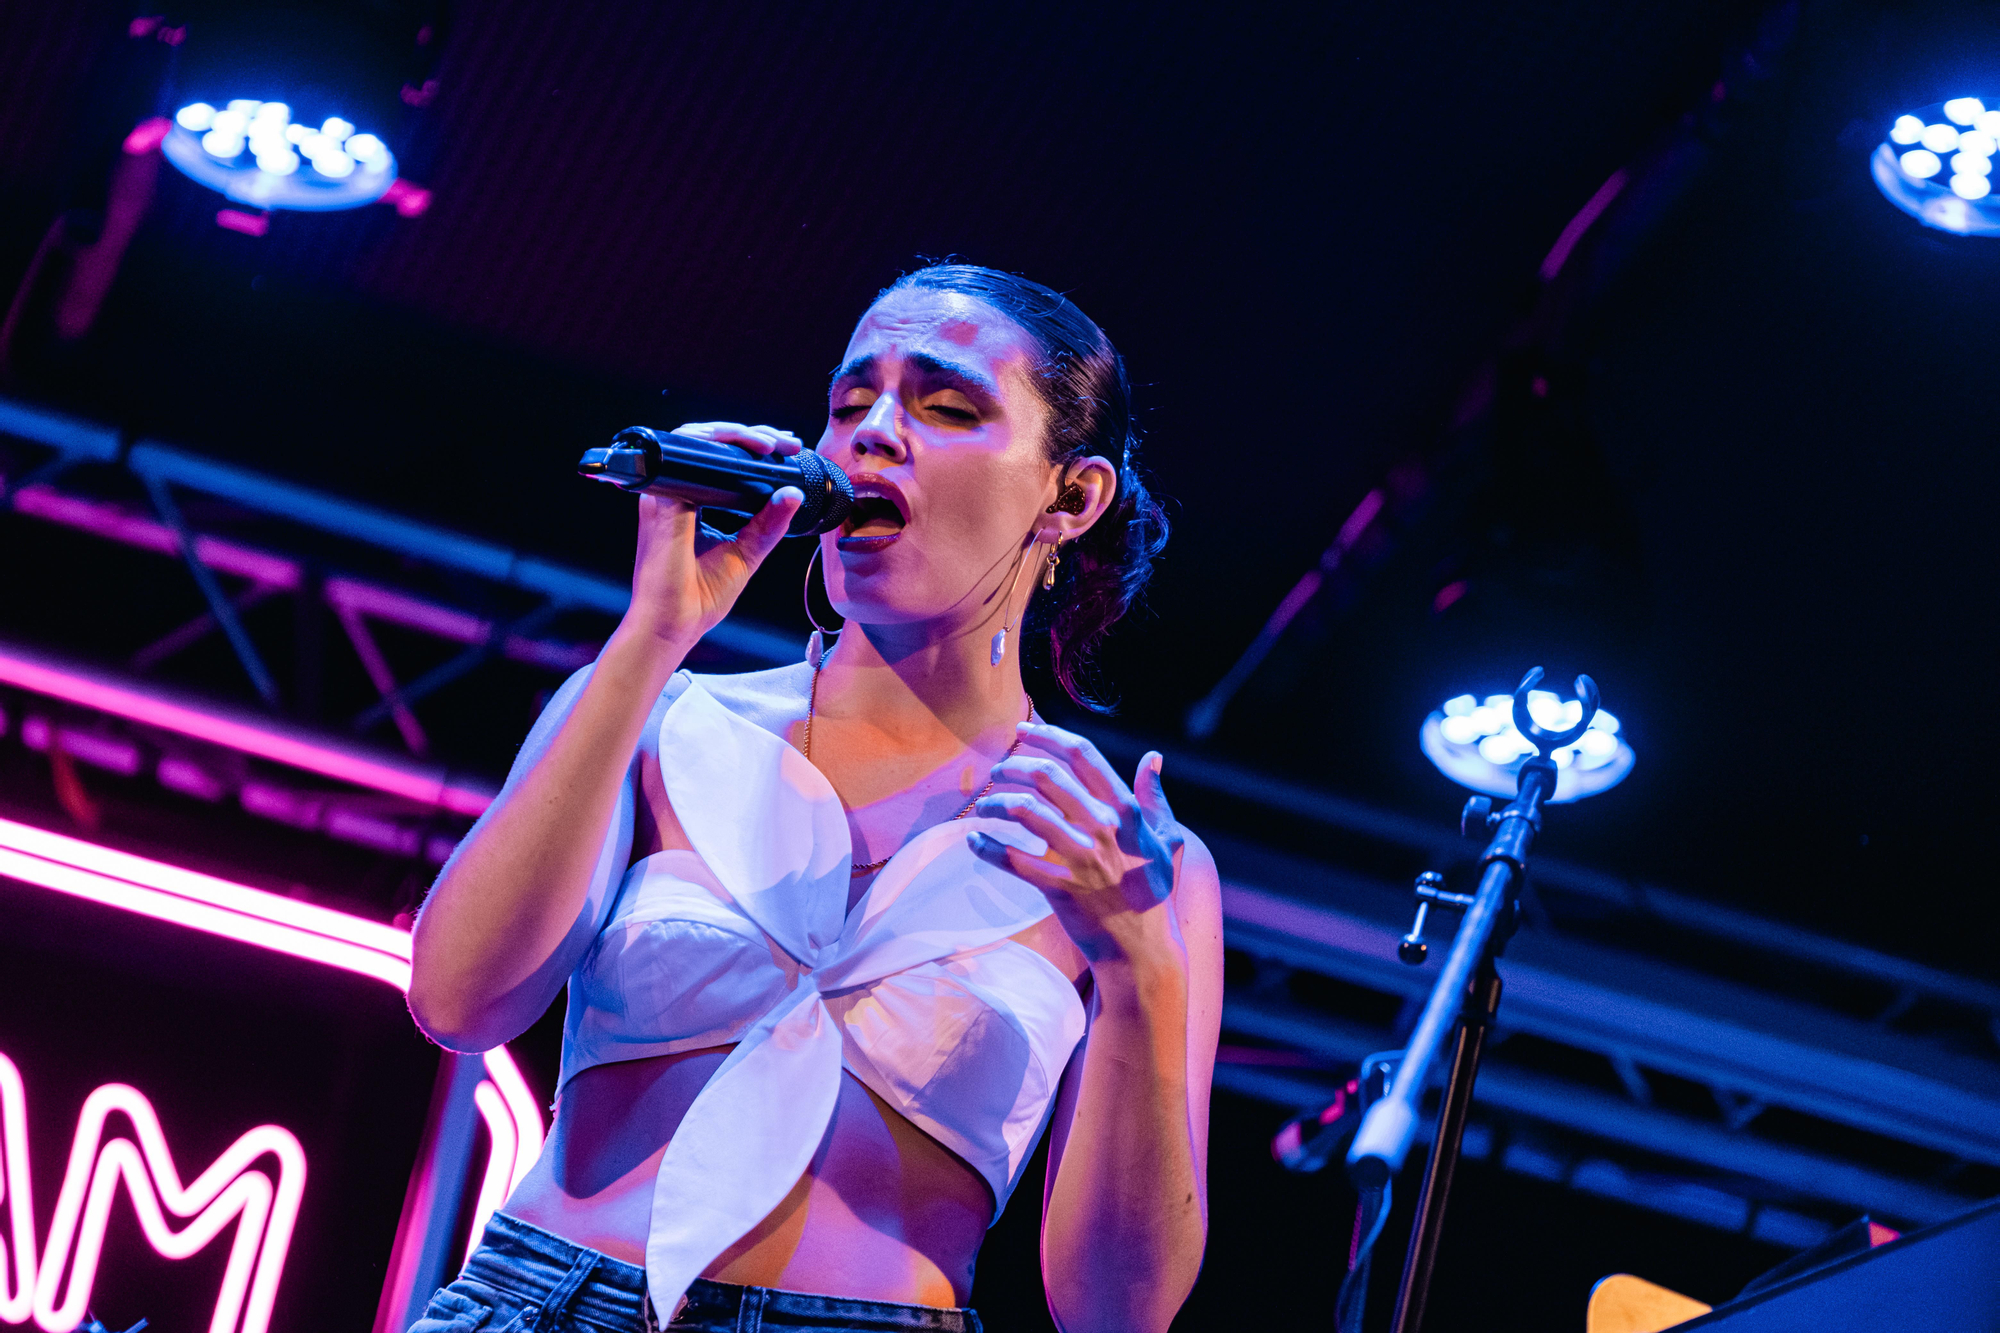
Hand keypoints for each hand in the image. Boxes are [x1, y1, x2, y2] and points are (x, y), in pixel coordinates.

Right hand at [618, 422, 804, 649]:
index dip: (750, 446)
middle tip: (788, 443)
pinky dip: (720, 443)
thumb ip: (767, 525)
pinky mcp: (663, 501)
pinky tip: (750, 449)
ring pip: (697, 439)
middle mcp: (674, 492)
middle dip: (752, 434)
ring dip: (739, 432)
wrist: (674, 625)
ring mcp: (665, 494)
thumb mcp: (746, 554)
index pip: (718, 461)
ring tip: (774, 444)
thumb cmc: (700, 596)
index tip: (785, 449)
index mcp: (690, 503)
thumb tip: (794, 493)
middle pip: (709, 443)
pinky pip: (688, 455)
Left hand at [969, 724, 1186, 968]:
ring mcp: (1081, 858)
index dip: (1048, 735)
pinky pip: (1014, 860)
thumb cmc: (1153, 893)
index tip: (1022, 732)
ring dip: (996, 802)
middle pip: (1047, 775)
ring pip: (1026, 811)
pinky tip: (975, 841)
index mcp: (1125, 809)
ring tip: (983, 805)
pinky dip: (988, 848)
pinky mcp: (1060, 888)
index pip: (1082, 755)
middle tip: (997, 770)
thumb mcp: (1166, 841)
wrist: (1142, 949)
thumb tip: (1152, 758)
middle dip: (1013, 766)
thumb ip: (1156, 798)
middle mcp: (1103, 827)